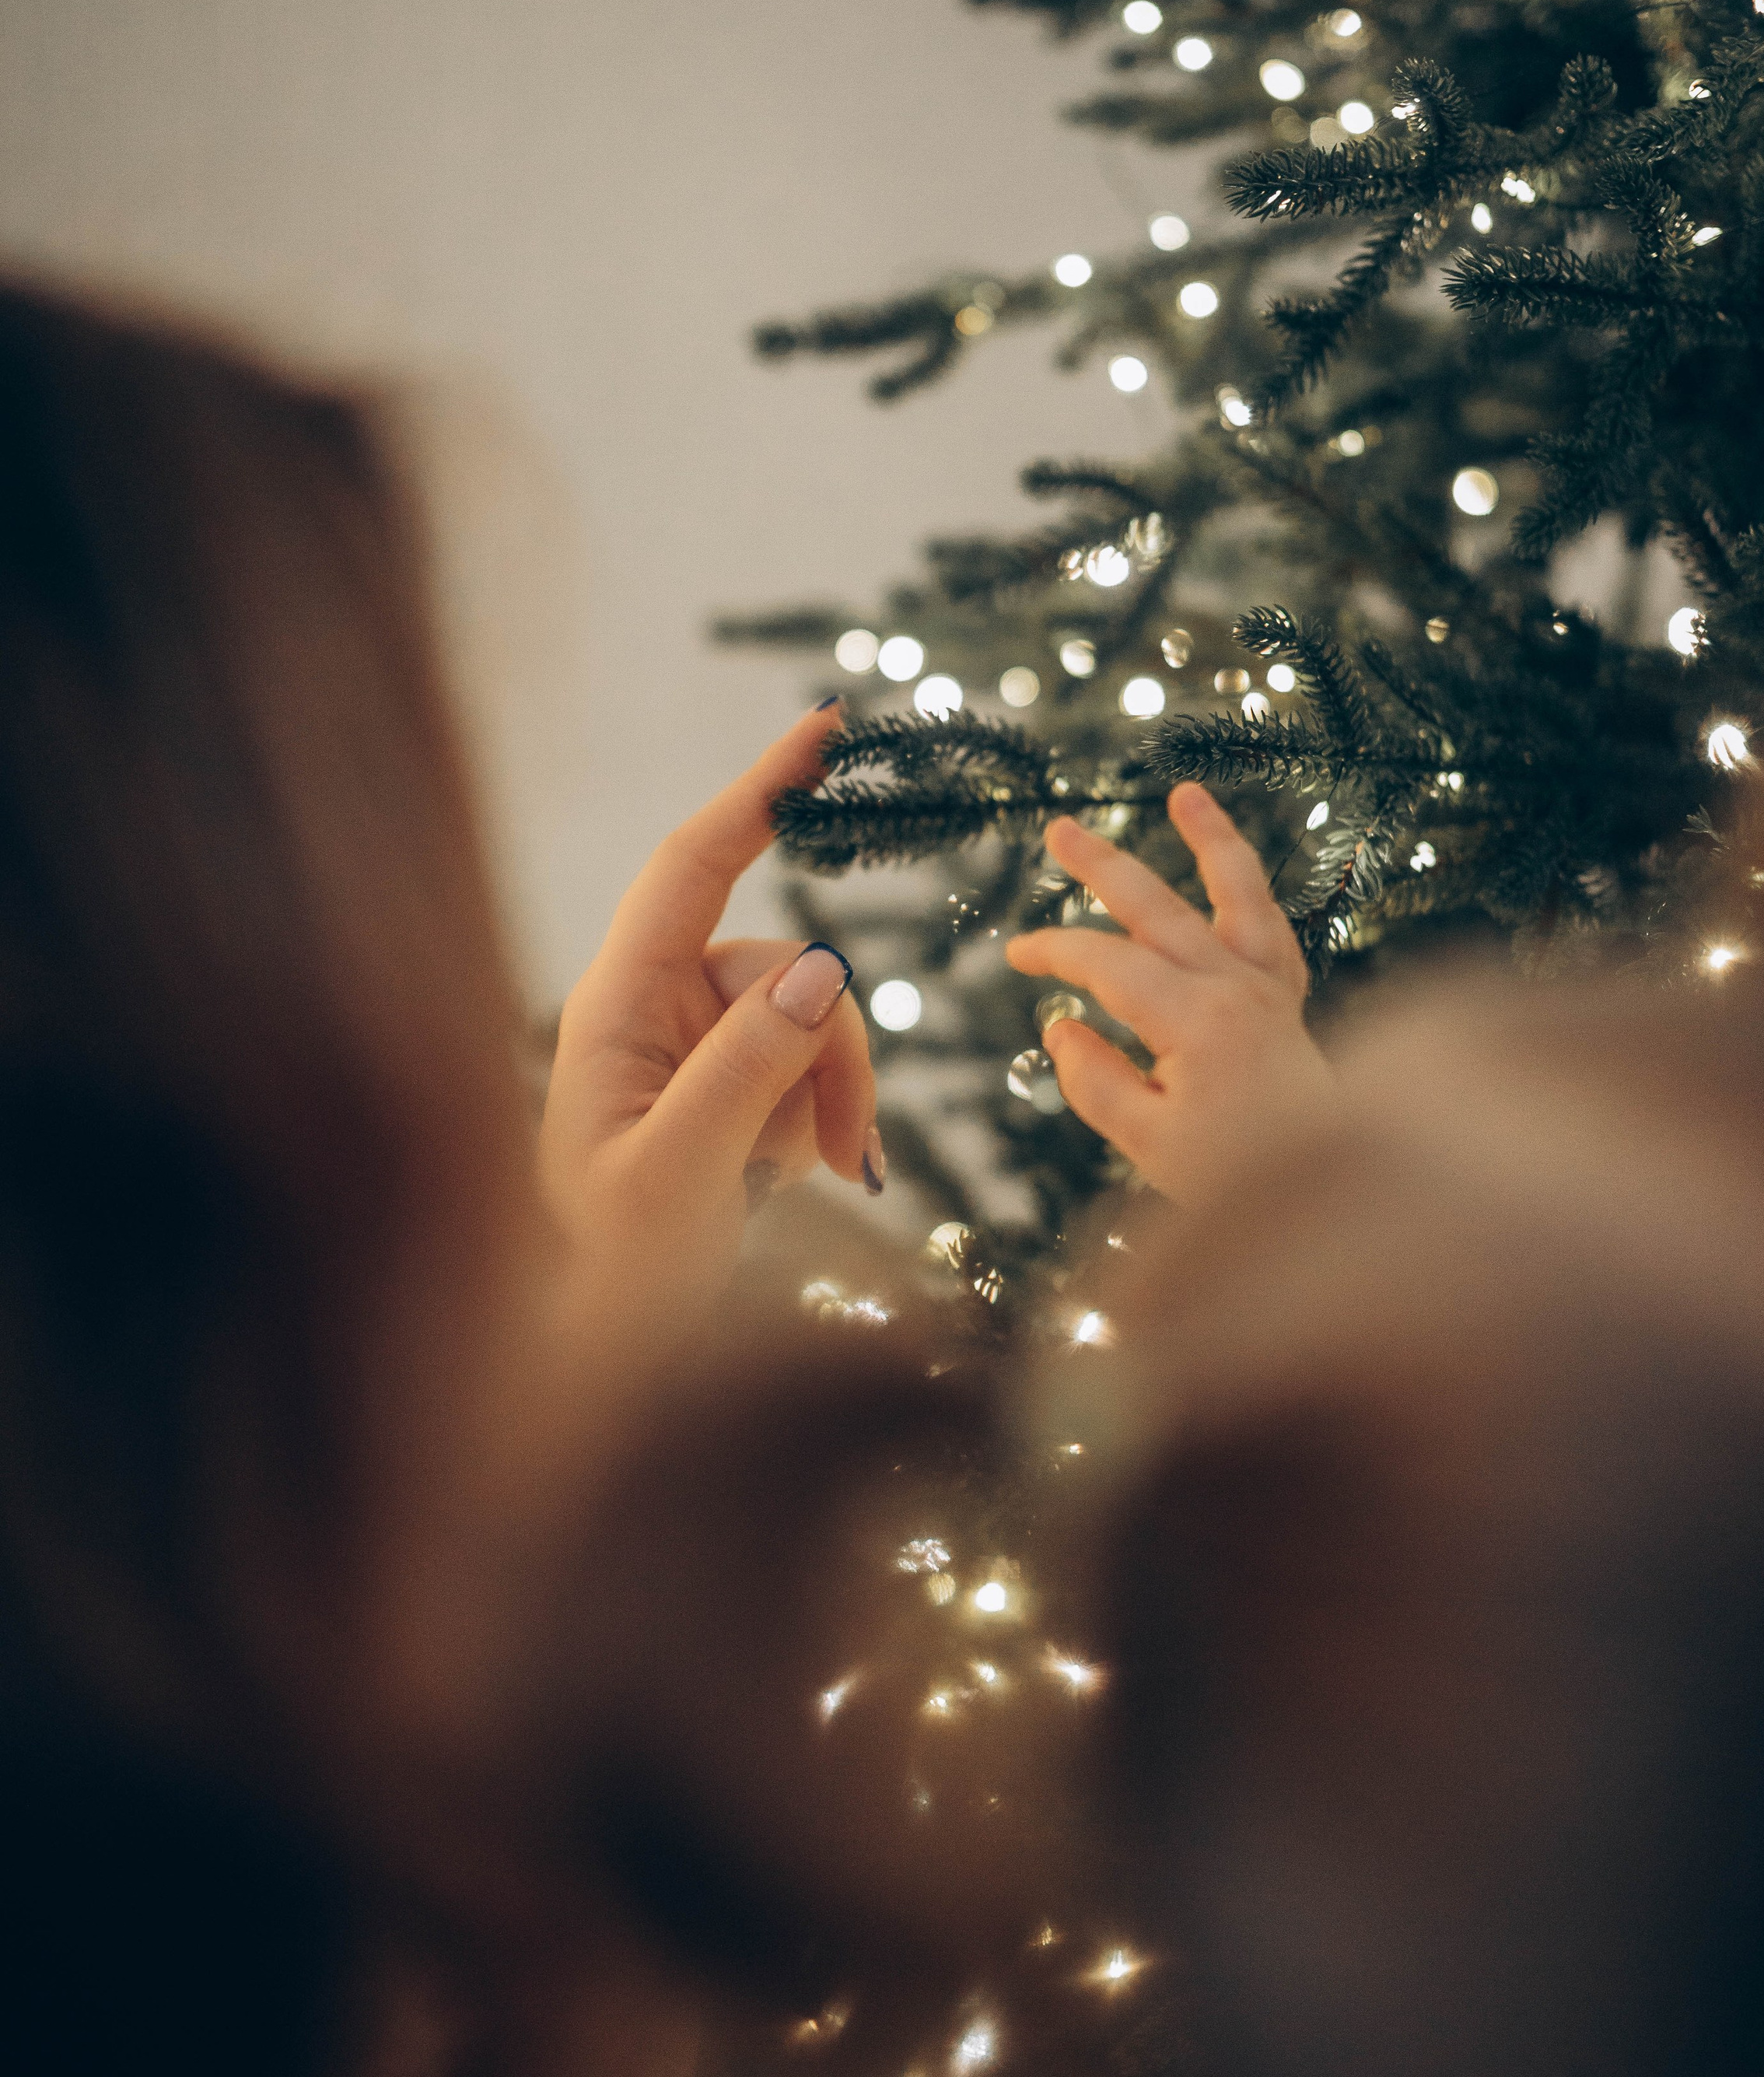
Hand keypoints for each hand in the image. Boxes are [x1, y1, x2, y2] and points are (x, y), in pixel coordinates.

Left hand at [540, 705, 879, 1323]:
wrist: (604, 1348)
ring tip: (823, 1176)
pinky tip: (794, 1175)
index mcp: (616, 1006)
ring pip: (815, 1021)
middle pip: (787, 970)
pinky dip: (825, 1116)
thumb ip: (748, 1069)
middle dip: (831, 1051)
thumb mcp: (679, 1175)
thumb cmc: (611, 1272)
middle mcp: (655, 1008)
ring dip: (835, 1096)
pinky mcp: (732, 1084)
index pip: (692, 866)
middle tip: (847, 1154)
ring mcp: (697, 1045)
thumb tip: (823, 966)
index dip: (758, 792)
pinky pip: (815, 1065)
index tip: (822, 729)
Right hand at [1005, 782, 1332, 1204]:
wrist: (1328, 1194)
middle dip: (1104, 866)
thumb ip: (1096, 1082)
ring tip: (1187, 793)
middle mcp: (1238, 989)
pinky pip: (1270, 931)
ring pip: (1238, 895)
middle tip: (1060, 830)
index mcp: (1199, 1022)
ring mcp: (1270, 989)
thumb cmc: (1236, 1176)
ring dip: (1211, 840)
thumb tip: (1062, 1030)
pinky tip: (1230, 875)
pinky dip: (1250, 896)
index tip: (1019, 956)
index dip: (1058, 953)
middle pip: (1160, 909)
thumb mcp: (1148, 1143)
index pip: (1110, 965)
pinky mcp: (1288, 1001)